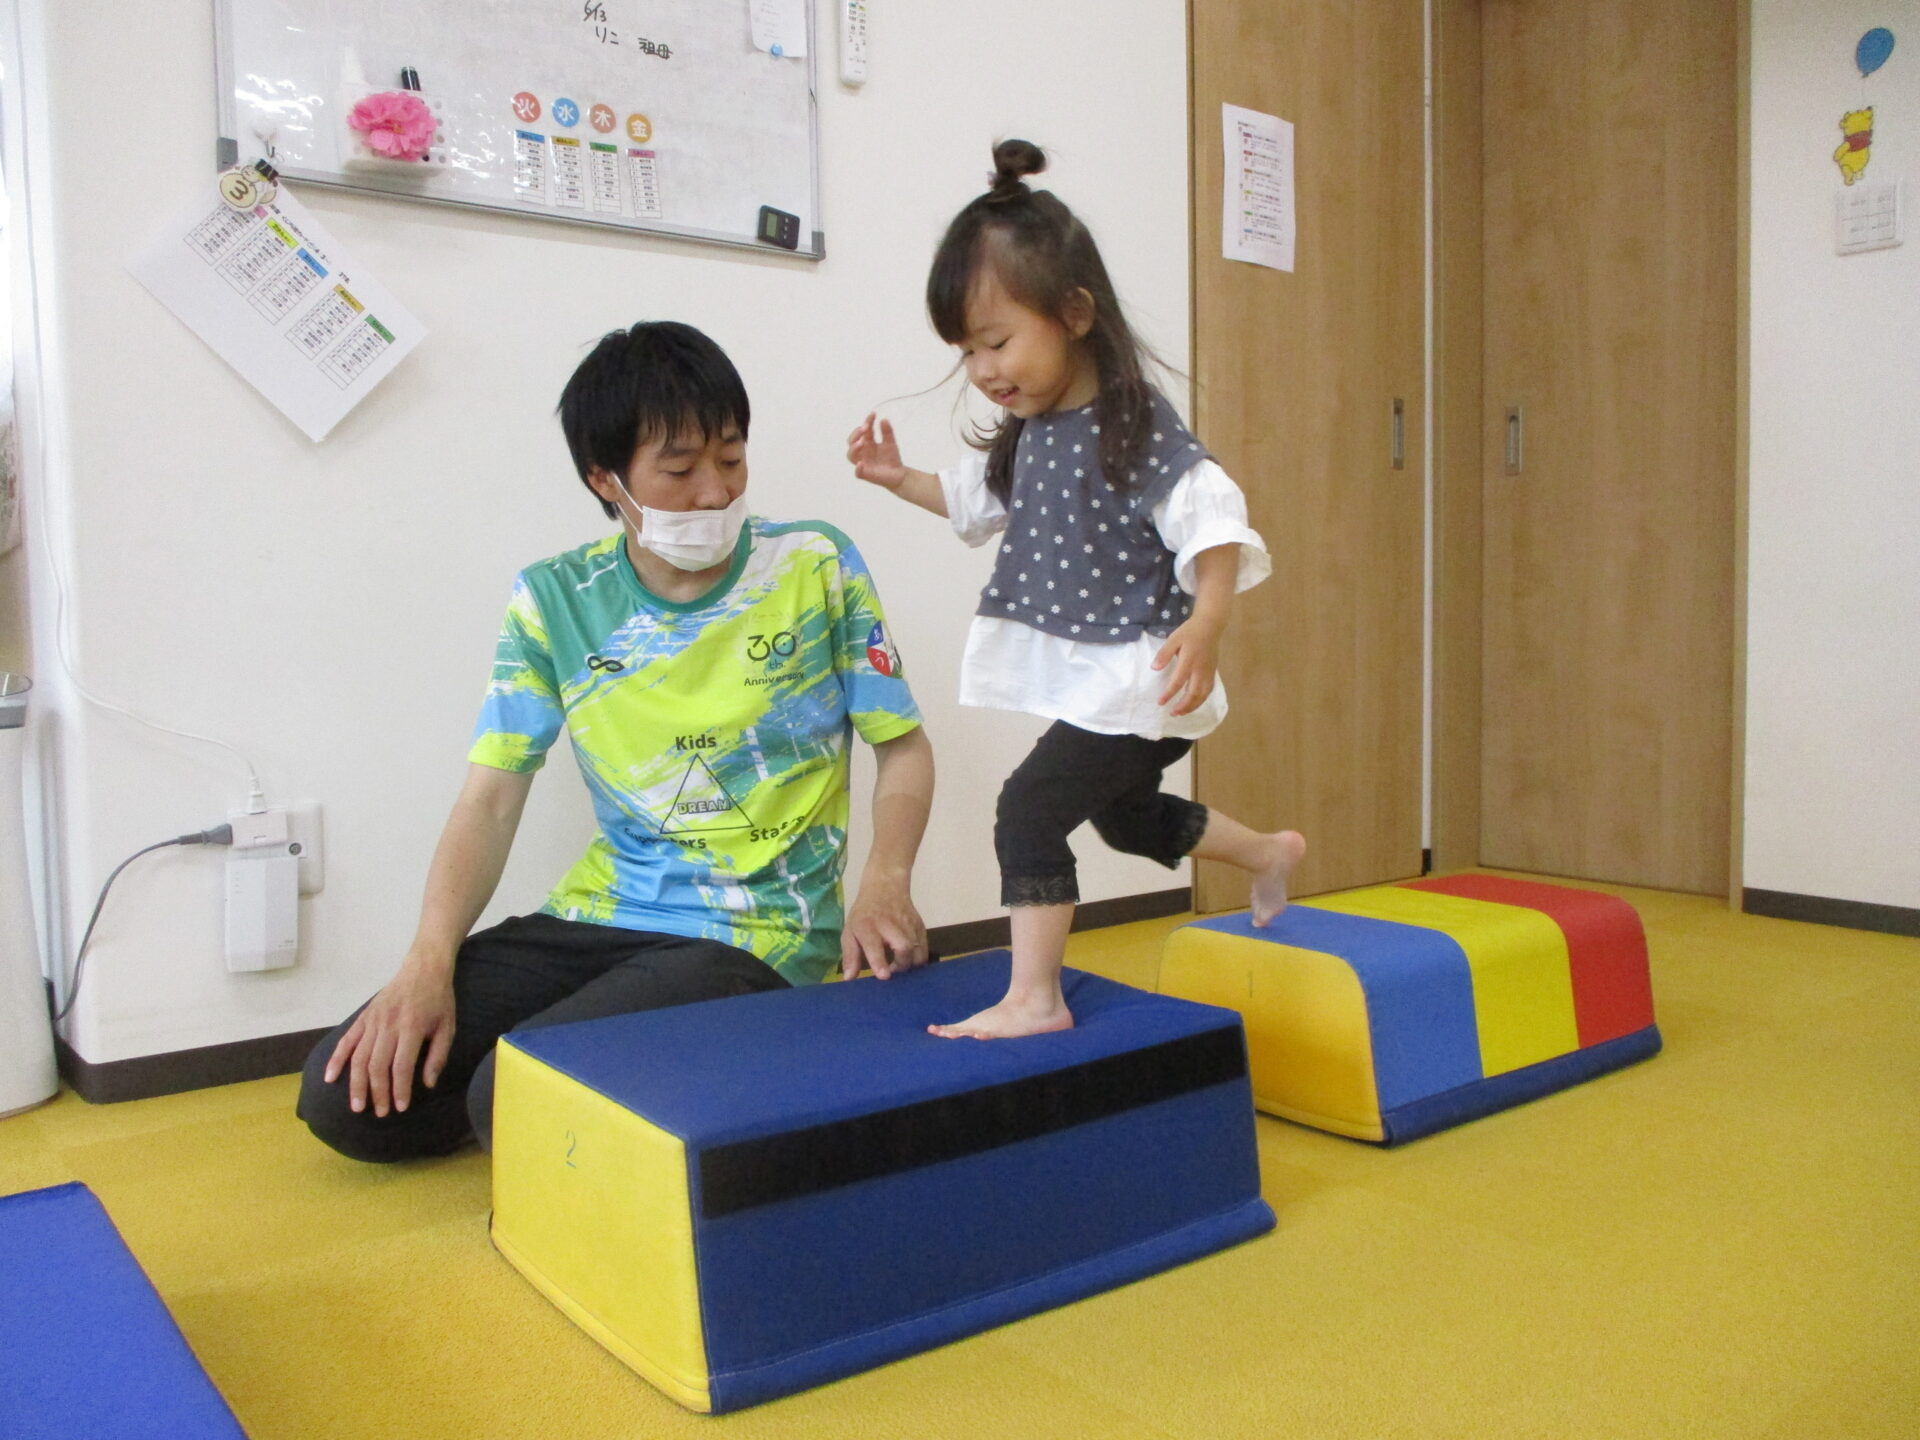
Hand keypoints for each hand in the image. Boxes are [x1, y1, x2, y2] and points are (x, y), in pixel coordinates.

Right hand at [323, 954, 455, 1116]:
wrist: (423, 969)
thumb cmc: (439, 1000)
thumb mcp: (447, 1027)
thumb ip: (437, 1056)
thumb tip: (427, 1084)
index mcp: (411, 1027)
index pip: (401, 1066)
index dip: (400, 1089)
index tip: (400, 1107)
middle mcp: (388, 1025)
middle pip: (377, 1065)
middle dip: (377, 1092)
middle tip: (379, 1113)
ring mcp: (372, 1021)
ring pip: (359, 1057)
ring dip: (356, 1084)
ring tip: (357, 1106)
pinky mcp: (363, 1017)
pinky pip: (346, 1041)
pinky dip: (336, 1060)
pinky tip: (330, 1078)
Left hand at [841, 868, 928, 978]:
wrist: (885, 887)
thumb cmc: (864, 915)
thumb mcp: (850, 932)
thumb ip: (850, 956)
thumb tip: (849, 979)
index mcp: (868, 926)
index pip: (874, 945)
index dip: (879, 961)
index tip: (884, 976)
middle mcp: (890, 924)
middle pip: (904, 947)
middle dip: (901, 965)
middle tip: (893, 972)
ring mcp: (908, 924)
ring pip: (917, 950)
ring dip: (911, 964)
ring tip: (901, 966)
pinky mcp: (920, 925)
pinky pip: (924, 947)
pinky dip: (919, 958)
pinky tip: (910, 960)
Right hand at [846, 413, 907, 490]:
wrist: (899, 475)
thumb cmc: (891, 458)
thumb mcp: (891, 442)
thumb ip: (887, 432)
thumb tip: (884, 419)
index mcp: (867, 442)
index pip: (863, 430)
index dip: (867, 422)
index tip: (873, 414)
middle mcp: (862, 452)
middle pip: (851, 441)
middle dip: (856, 433)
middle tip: (866, 427)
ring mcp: (862, 463)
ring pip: (851, 456)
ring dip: (854, 448)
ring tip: (861, 442)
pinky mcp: (866, 474)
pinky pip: (858, 473)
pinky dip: (858, 468)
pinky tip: (861, 463)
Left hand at [1152, 614, 1224, 716]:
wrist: (1210, 626)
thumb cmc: (1190, 632)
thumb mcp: (1174, 639)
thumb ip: (1164, 654)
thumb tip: (1154, 668)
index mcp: (1189, 660)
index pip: (1178, 682)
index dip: (1169, 694)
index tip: (1160, 702)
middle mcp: (1200, 669)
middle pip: (1194, 693)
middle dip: (1183, 706)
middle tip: (1172, 713)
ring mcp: (1208, 672)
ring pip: (1203, 694)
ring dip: (1192, 706)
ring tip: (1182, 712)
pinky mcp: (1213, 672)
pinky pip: (1208, 690)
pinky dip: (1201, 700)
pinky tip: (1194, 704)